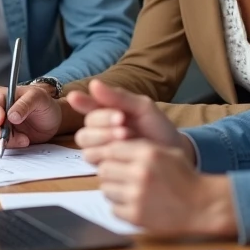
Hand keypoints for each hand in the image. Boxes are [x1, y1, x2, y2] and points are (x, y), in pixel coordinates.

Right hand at [0, 82, 61, 149]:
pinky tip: (18, 143)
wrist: (51, 119)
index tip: (0, 122)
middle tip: (22, 139)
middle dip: (0, 133)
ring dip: (2, 142)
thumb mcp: (38, 97)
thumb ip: (25, 104)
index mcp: (4, 97)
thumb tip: (11, 116)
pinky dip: (3, 147)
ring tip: (24, 140)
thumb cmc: (44, 104)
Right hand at [69, 80, 192, 163]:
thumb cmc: (158, 127)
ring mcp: (101, 149)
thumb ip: (118, 97)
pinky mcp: (105, 166)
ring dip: (103, 137)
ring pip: (85, 143)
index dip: (81, 101)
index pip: (86, 105)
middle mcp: (100, 131)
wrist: (173, 152)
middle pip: (86, 125)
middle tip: (122, 120)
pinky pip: (92, 159)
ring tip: (127, 135)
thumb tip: (93, 84)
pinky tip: (124, 150)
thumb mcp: (142, 108)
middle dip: (102, 121)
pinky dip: (106, 153)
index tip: (76, 97)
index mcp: (106, 112)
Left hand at [96, 140, 236, 237]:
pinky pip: (113, 209)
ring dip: (115, 191)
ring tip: (130, 192)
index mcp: (147, 154)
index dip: (113, 155)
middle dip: (111, 173)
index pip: (111, 149)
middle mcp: (139, 173)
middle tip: (122, 178)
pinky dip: (121, 208)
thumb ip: (139, 148)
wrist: (203, 206)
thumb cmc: (185, 178)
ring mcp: (136, 196)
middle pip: (104, 169)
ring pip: (106, 190)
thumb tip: (111, 147)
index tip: (117, 161)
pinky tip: (135, 205)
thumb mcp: (166, 153)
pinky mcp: (136, 216)